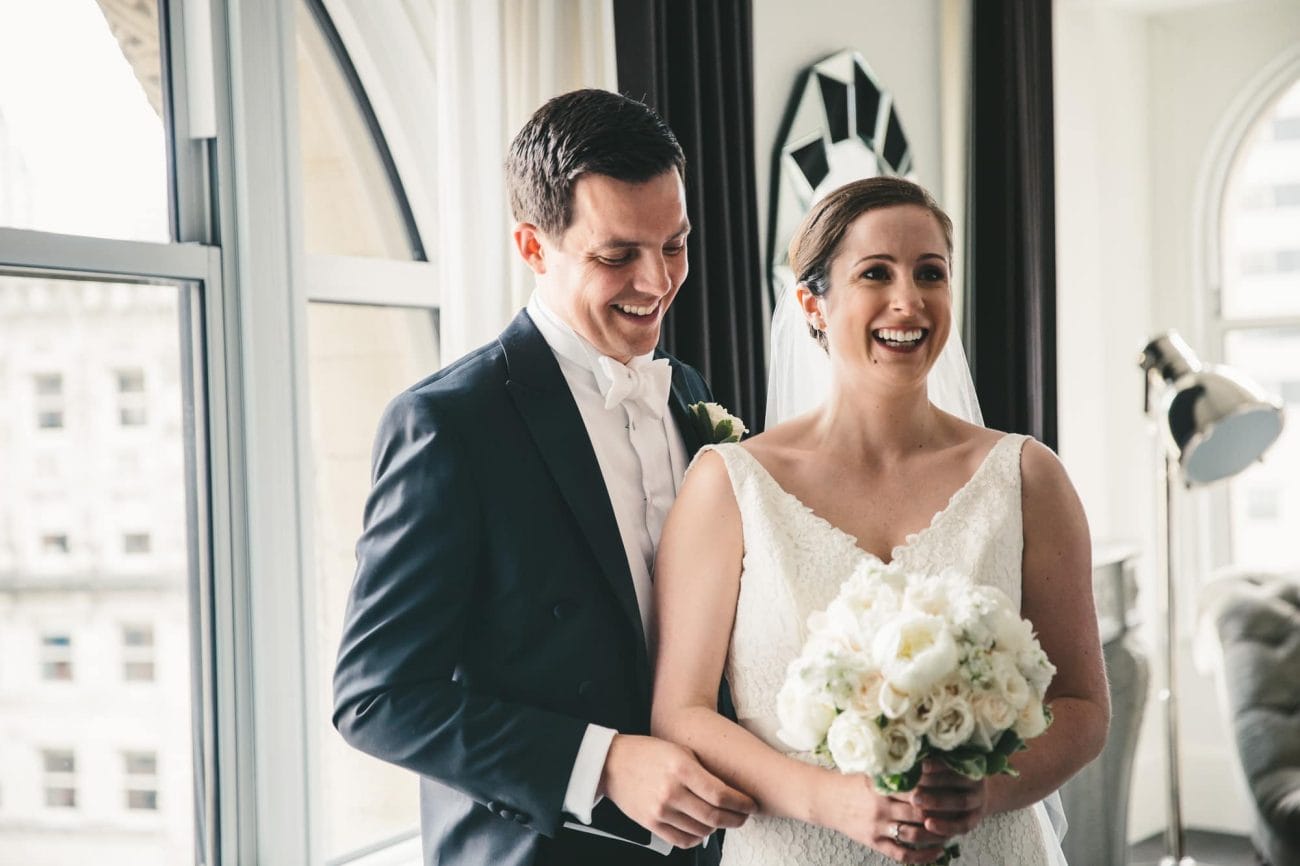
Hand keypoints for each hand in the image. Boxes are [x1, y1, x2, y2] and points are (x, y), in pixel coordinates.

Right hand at [598, 734, 755, 848]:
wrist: (613, 763)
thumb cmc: (649, 752)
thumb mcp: (679, 749)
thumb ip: (703, 770)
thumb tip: (730, 791)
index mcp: (681, 767)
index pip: (720, 794)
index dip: (741, 803)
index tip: (751, 804)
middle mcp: (670, 791)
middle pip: (713, 815)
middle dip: (735, 818)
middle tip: (744, 816)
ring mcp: (659, 810)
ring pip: (700, 830)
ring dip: (718, 828)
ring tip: (724, 820)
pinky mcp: (650, 823)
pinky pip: (681, 840)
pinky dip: (697, 838)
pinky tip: (703, 830)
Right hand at [815, 772, 948, 863]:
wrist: (826, 800)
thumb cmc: (852, 783)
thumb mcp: (871, 772)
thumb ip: (895, 772)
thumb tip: (925, 762)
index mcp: (882, 787)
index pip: (916, 790)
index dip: (936, 792)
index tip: (952, 790)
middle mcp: (880, 808)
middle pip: (918, 814)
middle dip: (940, 815)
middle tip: (956, 812)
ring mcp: (877, 827)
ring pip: (913, 836)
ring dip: (935, 836)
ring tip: (950, 832)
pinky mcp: (874, 842)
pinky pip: (902, 854)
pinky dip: (922, 856)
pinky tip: (937, 852)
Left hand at [909, 759, 988, 837]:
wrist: (973, 795)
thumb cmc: (949, 776)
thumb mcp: (943, 766)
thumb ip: (929, 761)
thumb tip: (906, 756)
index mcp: (968, 763)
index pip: (953, 761)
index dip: (937, 764)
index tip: (919, 764)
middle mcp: (976, 782)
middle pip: (955, 780)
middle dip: (932, 781)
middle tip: (912, 782)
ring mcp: (977, 802)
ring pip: (960, 801)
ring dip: (937, 802)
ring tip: (914, 800)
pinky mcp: (973, 820)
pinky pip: (962, 825)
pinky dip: (945, 826)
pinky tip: (928, 825)